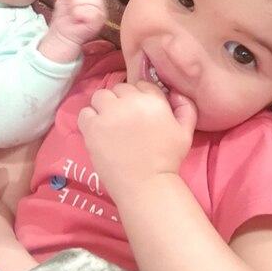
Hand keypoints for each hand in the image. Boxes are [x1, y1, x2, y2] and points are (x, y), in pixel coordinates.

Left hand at [39, 0, 105, 62]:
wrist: (63, 34)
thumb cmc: (65, 16)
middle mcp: (100, 1)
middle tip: (69, 6)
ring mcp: (102, 12)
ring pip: (91, 0)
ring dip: (76, 6)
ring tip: (73, 13)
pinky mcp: (99, 22)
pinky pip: (92, 12)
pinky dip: (80, 13)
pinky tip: (76, 18)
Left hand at [78, 81, 196, 202]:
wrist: (147, 185)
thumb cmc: (168, 159)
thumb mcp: (186, 132)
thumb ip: (186, 108)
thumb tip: (175, 93)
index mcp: (152, 100)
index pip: (140, 84)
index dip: (138, 98)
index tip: (139, 113)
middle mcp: (130, 102)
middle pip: (119, 89)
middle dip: (121, 101)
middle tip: (124, 120)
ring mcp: (109, 113)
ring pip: (101, 96)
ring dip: (104, 107)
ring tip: (109, 124)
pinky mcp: (92, 127)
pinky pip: (85, 112)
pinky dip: (90, 120)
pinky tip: (98, 131)